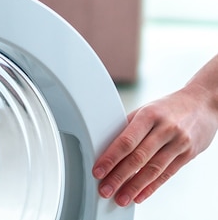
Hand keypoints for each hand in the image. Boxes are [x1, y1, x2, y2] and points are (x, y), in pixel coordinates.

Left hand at [93, 77, 217, 206]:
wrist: (203, 103)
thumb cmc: (168, 107)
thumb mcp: (146, 110)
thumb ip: (129, 128)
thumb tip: (106, 148)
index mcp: (149, 115)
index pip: (127, 140)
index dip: (111, 158)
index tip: (98, 171)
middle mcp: (165, 129)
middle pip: (138, 157)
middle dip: (119, 177)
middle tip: (105, 190)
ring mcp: (179, 142)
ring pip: (153, 169)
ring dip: (134, 187)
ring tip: (121, 198)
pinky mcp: (188, 154)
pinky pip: (167, 174)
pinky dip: (151, 187)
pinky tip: (139, 195)